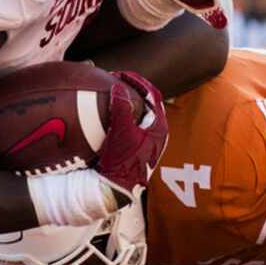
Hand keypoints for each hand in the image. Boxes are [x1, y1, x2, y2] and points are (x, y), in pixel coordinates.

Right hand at [93, 69, 168, 203]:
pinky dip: (121, 117)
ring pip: (138, 116)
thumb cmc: (122, 162)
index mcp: (159, 128)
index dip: (138, 81)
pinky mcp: (135, 151)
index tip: (122, 75)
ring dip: (126, 104)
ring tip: (111, 96)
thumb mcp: (122, 132)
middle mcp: (156, 135)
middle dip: (132, 91)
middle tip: (116, 82)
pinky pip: (130, 126)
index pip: (153, 95)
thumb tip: (118, 86)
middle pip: (147, 104)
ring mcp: (146, 144)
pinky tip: (106, 117)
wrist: (115, 189)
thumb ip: (121, 107)